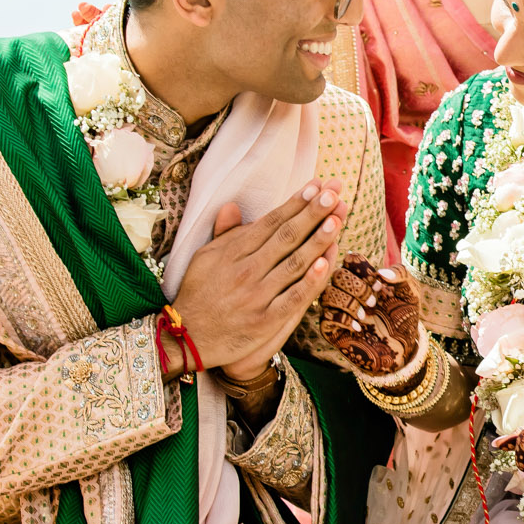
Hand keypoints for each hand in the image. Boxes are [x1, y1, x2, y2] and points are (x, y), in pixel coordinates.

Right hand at [172, 181, 343, 381]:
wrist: (186, 337)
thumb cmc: (198, 293)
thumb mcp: (204, 257)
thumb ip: (224, 233)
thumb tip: (231, 205)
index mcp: (234, 251)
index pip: (272, 222)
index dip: (296, 203)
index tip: (317, 186)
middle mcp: (247, 270)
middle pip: (287, 236)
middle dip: (313, 212)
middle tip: (334, 192)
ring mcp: (257, 295)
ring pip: (294, 262)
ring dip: (318, 239)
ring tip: (337, 218)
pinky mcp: (264, 320)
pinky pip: (292, 297)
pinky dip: (309, 281)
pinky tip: (325, 263)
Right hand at [317, 256, 419, 376]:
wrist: (401, 347)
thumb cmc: (403, 316)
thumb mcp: (410, 291)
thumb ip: (401, 274)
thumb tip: (381, 272)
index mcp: (361, 277)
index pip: (350, 260)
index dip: (363, 269)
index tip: (379, 285)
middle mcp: (345, 290)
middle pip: (338, 275)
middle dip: (357, 288)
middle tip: (373, 302)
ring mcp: (337, 309)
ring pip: (328, 294)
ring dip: (349, 303)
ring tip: (366, 315)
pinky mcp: (332, 328)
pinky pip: (326, 317)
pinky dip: (343, 320)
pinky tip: (359, 327)